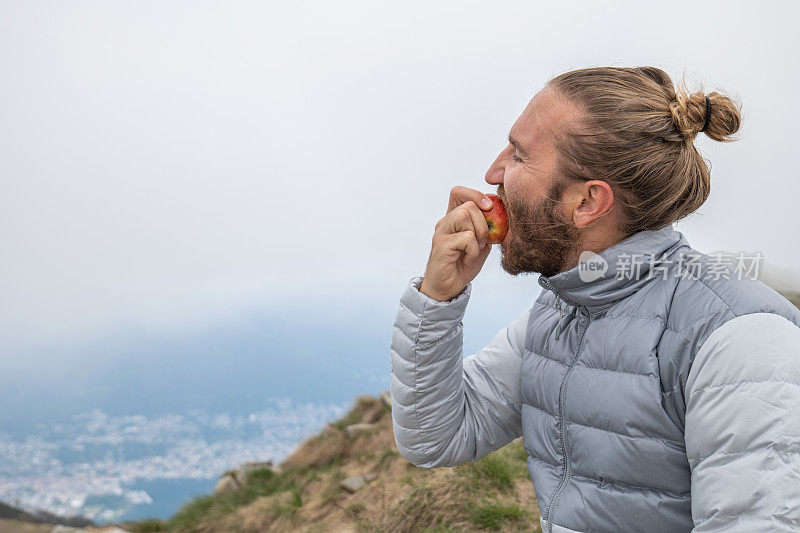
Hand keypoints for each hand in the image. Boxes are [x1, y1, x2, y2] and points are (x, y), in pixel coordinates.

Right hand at [419, 186, 494, 300]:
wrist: (448, 287)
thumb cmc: (463, 265)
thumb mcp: (480, 243)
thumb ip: (487, 229)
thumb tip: (499, 217)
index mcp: (453, 218)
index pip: (458, 192)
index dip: (475, 194)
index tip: (489, 207)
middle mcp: (445, 222)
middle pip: (468, 204)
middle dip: (483, 223)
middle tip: (482, 241)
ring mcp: (441, 232)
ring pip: (464, 215)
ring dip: (478, 234)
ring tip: (475, 249)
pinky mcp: (441, 244)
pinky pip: (466, 237)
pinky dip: (473, 250)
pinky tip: (467, 259)